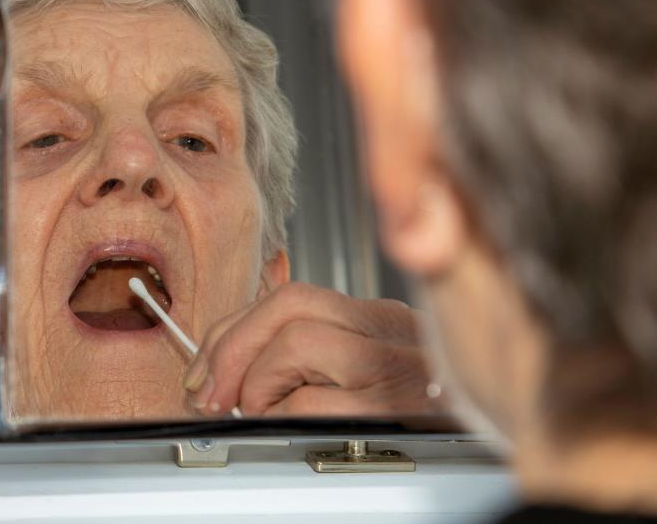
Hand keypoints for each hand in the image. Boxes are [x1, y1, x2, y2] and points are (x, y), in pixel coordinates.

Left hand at [184, 282, 441, 416]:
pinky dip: (283, 415)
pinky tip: (288, 429)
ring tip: (257, 411)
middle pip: (288, 303)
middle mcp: (388, 330)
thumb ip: (324, 358)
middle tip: (207, 392)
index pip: (290, 296)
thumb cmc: (438, 414)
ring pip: (297, 339)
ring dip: (256, 381)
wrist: (519, 425)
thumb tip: (237, 375)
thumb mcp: (382, 370)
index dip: (232, 329)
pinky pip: (316, 401)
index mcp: (379, 318)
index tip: (204, 366)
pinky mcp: (394, 410)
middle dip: (229, 346)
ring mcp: (395, 366)